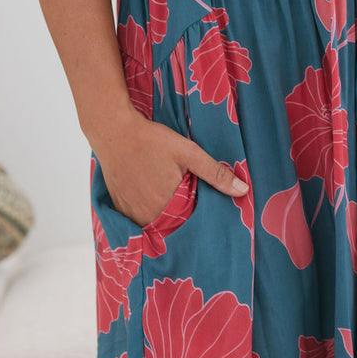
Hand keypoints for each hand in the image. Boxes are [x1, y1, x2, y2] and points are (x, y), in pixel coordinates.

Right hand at [89, 106, 248, 228]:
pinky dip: (146, 214)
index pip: (190, 225)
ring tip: (169, 199)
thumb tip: (243, 191)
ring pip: (154, 225)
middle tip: (185, 200)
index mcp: (167, 206)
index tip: (203, 209)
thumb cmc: (152, 140)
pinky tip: (150, 196)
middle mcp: (147, 216)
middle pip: (171, 227)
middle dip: (181, 219)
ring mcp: (130, 214)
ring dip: (163, 218)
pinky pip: (137, 220)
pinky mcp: (119, 207)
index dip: (198, 218)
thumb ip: (216, 174)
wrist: (113, 131)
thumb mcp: (189, 153)